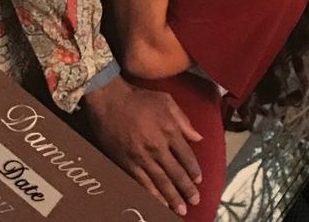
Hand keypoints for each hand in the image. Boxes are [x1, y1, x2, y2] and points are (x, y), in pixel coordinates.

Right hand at [83, 75, 201, 216]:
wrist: (110, 101)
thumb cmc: (139, 98)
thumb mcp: (166, 100)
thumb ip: (183, 120)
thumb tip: (198, 138)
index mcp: (169, 130)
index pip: (186, 156)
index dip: (193, 170)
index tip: (198, 180)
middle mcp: (157, 146)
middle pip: (175, 172)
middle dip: (186, 189)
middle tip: (194, 201)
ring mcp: (141, 157)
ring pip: (160, 182)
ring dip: (172, 197)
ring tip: (181, 210)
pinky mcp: (127, 163)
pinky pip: (142, 183)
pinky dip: (152, 195)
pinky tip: (159, 203)